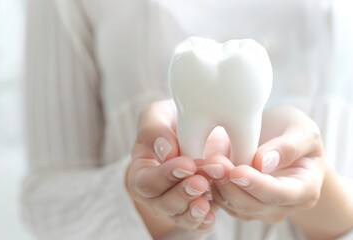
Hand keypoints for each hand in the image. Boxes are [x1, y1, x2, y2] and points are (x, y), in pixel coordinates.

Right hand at [126, 100, 214, 237]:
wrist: (197, 134)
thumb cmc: (172, 124)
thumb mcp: (158, 116)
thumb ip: (154, 129)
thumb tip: (166, 151)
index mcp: (141, 172)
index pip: (147, 181)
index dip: (166, 175)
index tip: (188, 164)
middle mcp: (155, 195)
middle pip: (163, 203)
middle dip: (182, 194)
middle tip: (201, 182)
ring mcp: (176, 207)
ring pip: (181, 216)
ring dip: (194, 209)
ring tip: (207, 199)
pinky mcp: (196, 213)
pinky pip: (197, 224)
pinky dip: (204, 221)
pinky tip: (211, 215)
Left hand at [200, 107, 324, 222]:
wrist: (281, 139)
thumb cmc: (296, 133)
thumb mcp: (302, 130)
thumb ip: (288, 147)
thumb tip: (262, 163)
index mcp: (305, 190)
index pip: (280, 194)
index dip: (257, 185)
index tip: (237, 171)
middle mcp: (282, 206)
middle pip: (252, 205)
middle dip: (230, 185)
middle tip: (213, 163)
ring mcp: (258, 209)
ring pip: (232, 205)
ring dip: (216, 185)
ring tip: (205, 162)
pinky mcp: (238, 204)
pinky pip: (221, 200)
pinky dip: (209, 185)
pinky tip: (201, 166)